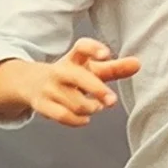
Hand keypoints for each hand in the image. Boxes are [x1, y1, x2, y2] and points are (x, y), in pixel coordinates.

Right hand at [0, 39, 140, 126]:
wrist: (30, 82)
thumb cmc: (70, 75)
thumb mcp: (90, 69)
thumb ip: (114, 68)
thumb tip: (138, 64)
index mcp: (74, 58)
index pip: (82, 48)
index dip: (93, 49)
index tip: (106, 54)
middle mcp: (60, 71)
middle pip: (79, 77)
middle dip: (97, 90)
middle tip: (112, 101)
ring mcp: (49, 88)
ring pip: (76, 102)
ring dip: (91, 108)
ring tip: (96, 107)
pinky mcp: (41, 104)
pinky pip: (62, 115)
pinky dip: (77, 120)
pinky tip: (85, 118)